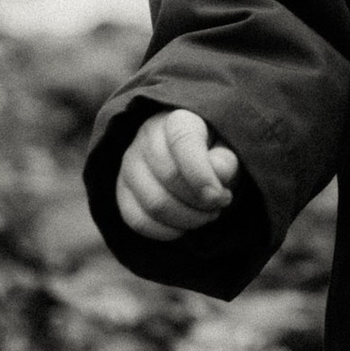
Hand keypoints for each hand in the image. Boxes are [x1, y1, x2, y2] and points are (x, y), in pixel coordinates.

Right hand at [116, 108, 238, 241]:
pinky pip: (137, 220)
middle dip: (201, 201)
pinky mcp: (121, 190)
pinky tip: (184, 227)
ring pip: (154, 203)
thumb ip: (225, 159)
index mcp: (177, 119)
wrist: (185, 152)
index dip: (202, 174)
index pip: (183, 142)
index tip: (220, 196)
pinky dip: (166, 231)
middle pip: (169, 177)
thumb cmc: (211, 149)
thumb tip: (218, 176)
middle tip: (220, 203)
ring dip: (188, 219)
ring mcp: (129, 163)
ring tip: (207, 214)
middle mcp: (146, 136)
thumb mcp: (228, 147)